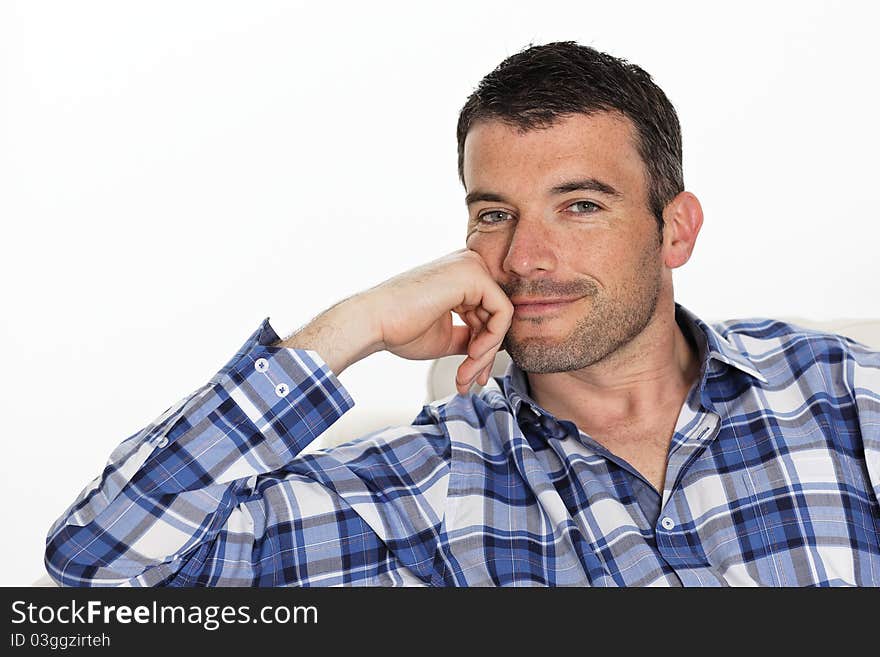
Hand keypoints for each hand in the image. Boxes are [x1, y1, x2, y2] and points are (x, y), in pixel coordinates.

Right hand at [363, 249, 513, 394]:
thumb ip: (472, 337)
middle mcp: (468, 266)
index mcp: (460, 277)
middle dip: (485, 354)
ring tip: (465, 374)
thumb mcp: (446, 336)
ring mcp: (471, 267)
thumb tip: (494, 349)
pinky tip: (472, 355)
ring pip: (502, 317)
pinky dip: (491, 340)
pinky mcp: (473, 274)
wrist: (373, 323)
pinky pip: (503, 312)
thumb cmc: (399, 328)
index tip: (471, 374)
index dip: (484, 348)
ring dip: (485, 354)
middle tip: (469, 380)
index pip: (487, 313)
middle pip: (496, 316)